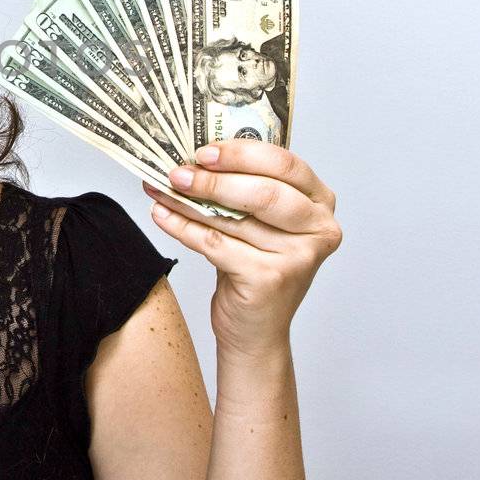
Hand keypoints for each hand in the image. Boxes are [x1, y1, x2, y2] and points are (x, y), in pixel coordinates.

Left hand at [142, 139, 341, 358]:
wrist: (255, 329)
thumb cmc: (255, 267)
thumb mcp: (258, 222)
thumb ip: (241, 188)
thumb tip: (192, 156)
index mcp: (319, 202)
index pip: (284, 164)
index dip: (242, 153)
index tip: (204, 150)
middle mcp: (319, 228)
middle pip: (263, 191)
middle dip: (213, 178)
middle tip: (177, 172)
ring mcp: (298, 256)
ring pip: (233, 218)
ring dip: (188, 202)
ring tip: (160, 189)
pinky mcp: (270, 279)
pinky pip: (216, 244)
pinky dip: (183, 228)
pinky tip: (162, 216)